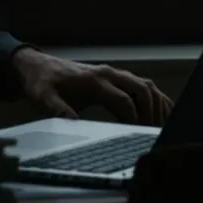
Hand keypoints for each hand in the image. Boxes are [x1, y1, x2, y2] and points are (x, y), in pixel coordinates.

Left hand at [12, 47, 172, 125]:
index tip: (137, 136)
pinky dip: (156, 98)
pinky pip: (143, 85)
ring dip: (157, 105)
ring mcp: (114, 74)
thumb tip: (73, 123)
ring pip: (146, 85)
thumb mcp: (43, 97)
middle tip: (153, 134)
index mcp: (94, 80)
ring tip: (161, 128)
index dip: (133, 118)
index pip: (123, 99)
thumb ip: (57, 109)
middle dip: (152, 112)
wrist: (39, 66)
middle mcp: (108, 74)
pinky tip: (163, 114)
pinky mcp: (116, 78)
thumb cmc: (43, 83)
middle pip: (142, 89)